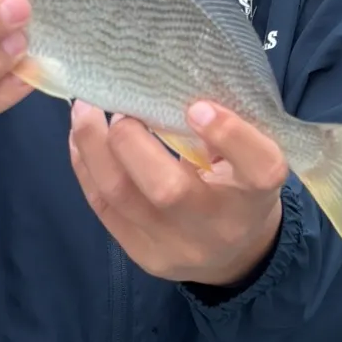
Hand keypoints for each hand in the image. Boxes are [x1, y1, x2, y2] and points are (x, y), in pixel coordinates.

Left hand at [68, 101, 286, 287]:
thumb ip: (222, 128)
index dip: (230, 133)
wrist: (233, 254)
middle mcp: (221, 228)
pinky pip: (103, 207)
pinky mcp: (143, 256)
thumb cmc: (238, 187)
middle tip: (120, 105)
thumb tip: (165, 85)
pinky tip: (81, 139)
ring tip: (85, 110)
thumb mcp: (248, 158)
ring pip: (120, 196)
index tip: (198, 106)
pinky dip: (87, 165)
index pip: (259, 168)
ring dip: (94, 145)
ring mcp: (177, 248)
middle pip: (168, 190)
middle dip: (131, 138)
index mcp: (258, 195)